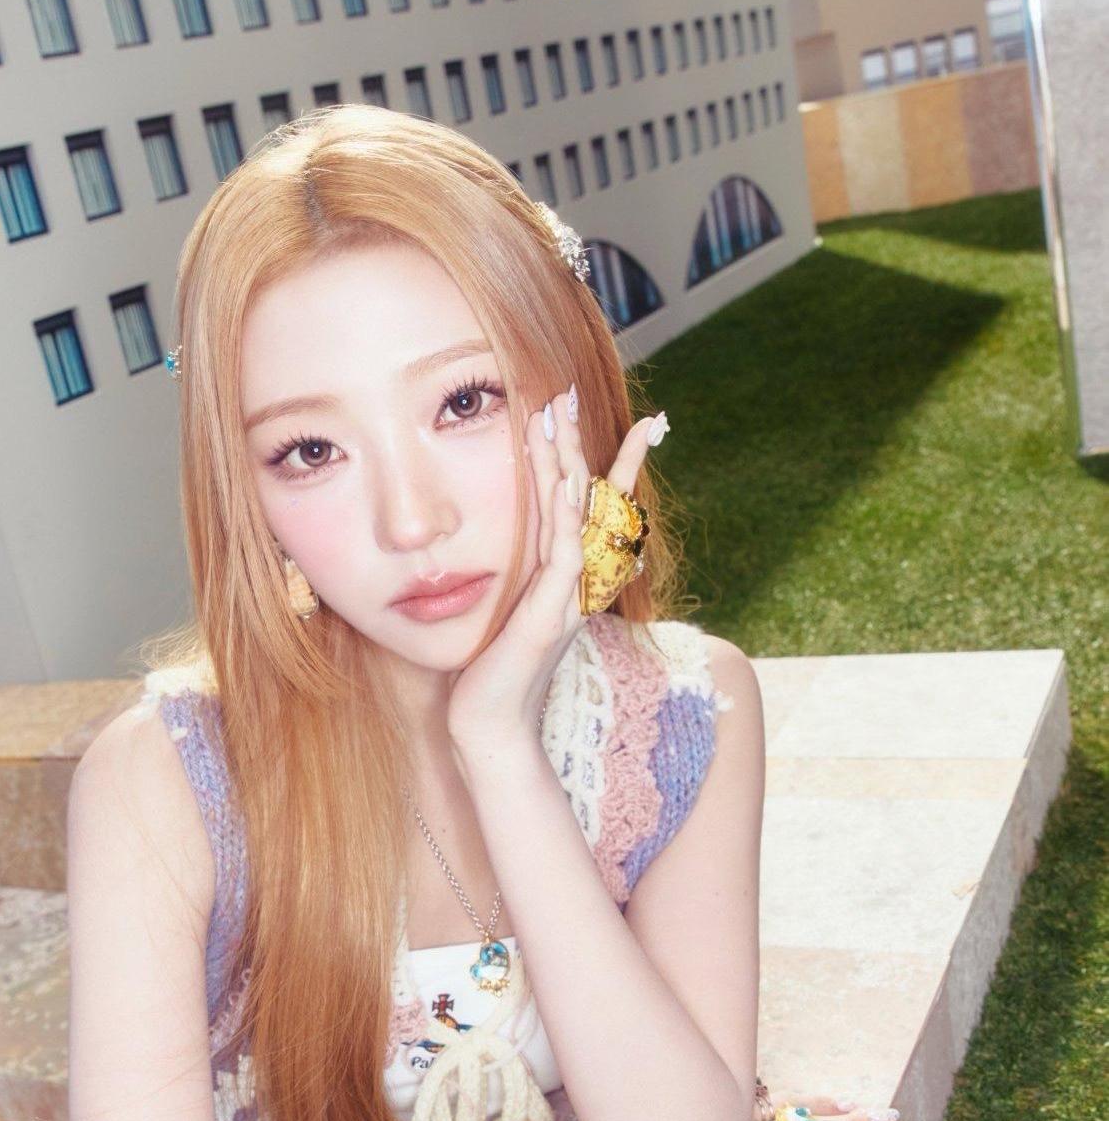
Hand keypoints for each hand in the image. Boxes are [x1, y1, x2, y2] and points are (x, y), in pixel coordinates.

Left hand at [444, 383, 656, 752]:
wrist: (490, 727)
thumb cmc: (492, 674)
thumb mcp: (509, 617)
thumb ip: (526, 584)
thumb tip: (532, 556)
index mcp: (566, 578)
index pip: (590, 510)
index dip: (608, 464)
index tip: (631, 420)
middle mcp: (575, 582)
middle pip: (587, 501)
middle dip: (580, 444)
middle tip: (570, 392)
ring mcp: (567, 598)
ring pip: (573, 517)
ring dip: (565, 463)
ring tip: (555, 413)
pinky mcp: (550, 617)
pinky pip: (563, 557)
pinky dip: (566, 517)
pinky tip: (565, 484)